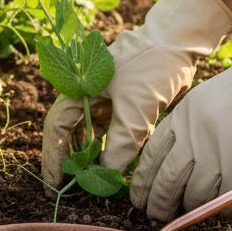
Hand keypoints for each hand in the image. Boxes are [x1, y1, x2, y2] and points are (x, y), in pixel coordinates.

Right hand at [41, 0, 231, 189]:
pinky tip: (114, 167)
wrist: (177, 41)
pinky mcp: (121, 103)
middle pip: (68, 132)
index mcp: (78, 89)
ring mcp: (102, 99)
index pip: (57, 128)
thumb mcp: (136, 108)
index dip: (53, 157)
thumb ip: (121, 143)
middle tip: (70, 189)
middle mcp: (85, 95)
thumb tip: (108, 175)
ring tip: (93, 183)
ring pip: (89, 134)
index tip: (54, 185)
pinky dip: (110, 149)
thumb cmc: (151, 66)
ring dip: (90, 157)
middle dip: (69, 161)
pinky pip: (109, 131)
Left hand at [131, 10, 231, 220]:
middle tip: (153, 214)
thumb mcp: (204, 101)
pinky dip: (222, 211)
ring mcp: (219, 159)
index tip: (139, 195)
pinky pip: (227, 203)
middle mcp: (194, 140)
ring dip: (189, 210)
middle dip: (157, 202)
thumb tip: (173, 158)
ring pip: (194, 197)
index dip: (143, 180)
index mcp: (182, 119)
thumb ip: (187, 128)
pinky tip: (220, 212)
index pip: (151, 156)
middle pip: (166, 181)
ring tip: (185, 216)